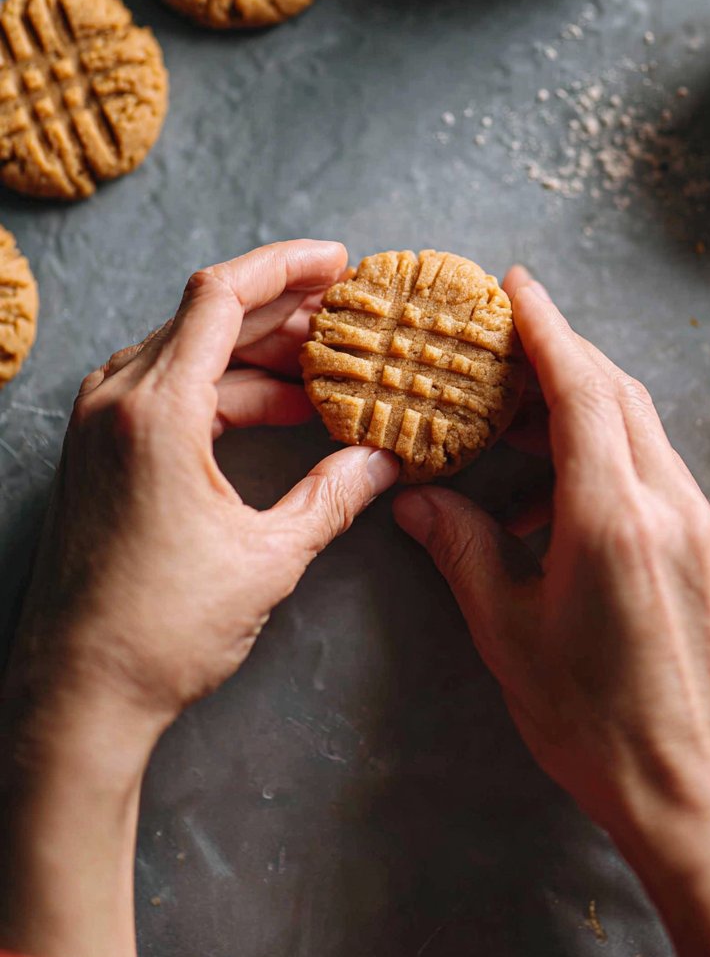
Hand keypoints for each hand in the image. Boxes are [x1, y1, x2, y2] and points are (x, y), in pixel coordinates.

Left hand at [8, 240, 398, 753]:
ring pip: (186, 352)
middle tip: (347, 318)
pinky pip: (166, 390)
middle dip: (282, 310)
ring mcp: (99, 425)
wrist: (77, 694)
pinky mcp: (98, 453)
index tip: (339, 262)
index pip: (221, 295)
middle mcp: (116, 401)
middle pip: (205, 316)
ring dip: (255, 353)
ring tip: (323, 370)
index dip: (286, 267)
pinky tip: (276, 410)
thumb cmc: (161, 630)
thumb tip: (386, 460)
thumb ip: (334, 496)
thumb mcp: (268, 557)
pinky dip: (222, 389)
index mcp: (155, 411)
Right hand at [395, 267, 709, 864]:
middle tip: (503, 344)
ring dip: (582, 405)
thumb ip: (464, 550)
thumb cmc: (598, 725)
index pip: (582, 389)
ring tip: (517, 424)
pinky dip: (604, 453)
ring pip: (638, 427)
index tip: (516, 287)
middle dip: (561, 354)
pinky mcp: (706, 549)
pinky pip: (652, 469)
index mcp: (614, 517)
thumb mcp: (509, 635)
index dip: (546, 328)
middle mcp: (667, 504)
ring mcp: (697, 524)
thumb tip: (418, 500)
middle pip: (616, 393)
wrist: (698, 794)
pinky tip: (553, 500)